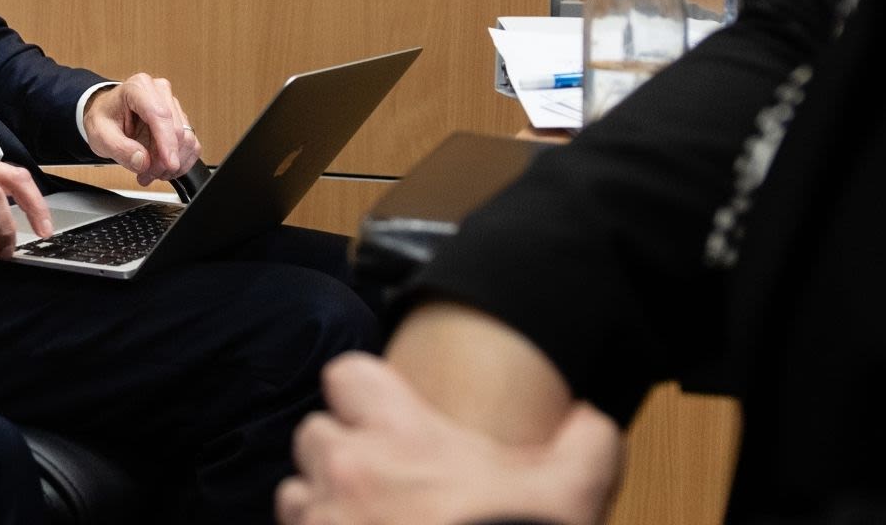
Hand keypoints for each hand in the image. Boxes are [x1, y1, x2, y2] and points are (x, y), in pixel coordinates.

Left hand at [82, 73, 200, 184]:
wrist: (108, 115)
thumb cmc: (103, 118)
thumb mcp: (99, 135)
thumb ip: (119, 149)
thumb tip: (143, 161)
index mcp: (138, 88)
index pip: (159, 115)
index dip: (167, 142)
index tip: (169, 164)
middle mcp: (159, 91)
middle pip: (176, 130)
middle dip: (164, 160)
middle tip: (146, 174)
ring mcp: (172, 104)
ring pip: (187, 139)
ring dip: (172, 163)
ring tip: (150, 172)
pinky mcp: (180, 119)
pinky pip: (191, 145)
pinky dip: (180, 162)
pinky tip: (163, 168)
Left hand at [277, 354, 621, 524]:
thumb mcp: (569, 494)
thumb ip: (583, 444)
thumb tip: (589, 421)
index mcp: (403, 438)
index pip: (348, 375)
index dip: (363, 391)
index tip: (383, 413)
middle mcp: (350, 473)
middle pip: (315, 433)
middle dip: (341, 452)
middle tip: (378, 478)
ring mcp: (323, 521)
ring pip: (295, 490)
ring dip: (321, 501)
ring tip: (361, 520)